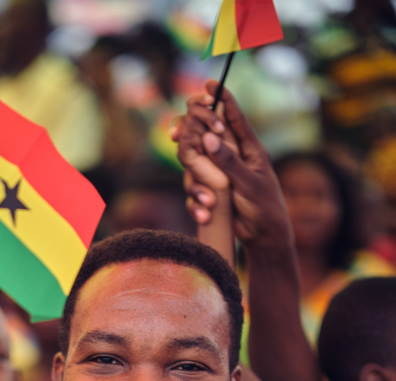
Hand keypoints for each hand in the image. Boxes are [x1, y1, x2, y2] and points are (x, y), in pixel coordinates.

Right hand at [175, 80, 292, 248]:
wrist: (264, 237)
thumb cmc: (265, 207)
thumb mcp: (249, 184)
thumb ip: (229, 162)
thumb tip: (209, 137)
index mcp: (249, 149)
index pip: (234, 118)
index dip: (222, 99)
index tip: (209, 82)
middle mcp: (233, 158)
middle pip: (208, 136)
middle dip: (193, 136)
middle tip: (177, 133)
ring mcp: (222, 175)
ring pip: (198, 166)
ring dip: (197, 183)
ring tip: (208, 201)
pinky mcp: (213, 192)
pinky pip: (197, 189)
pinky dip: (197, 202)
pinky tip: (205, 214)